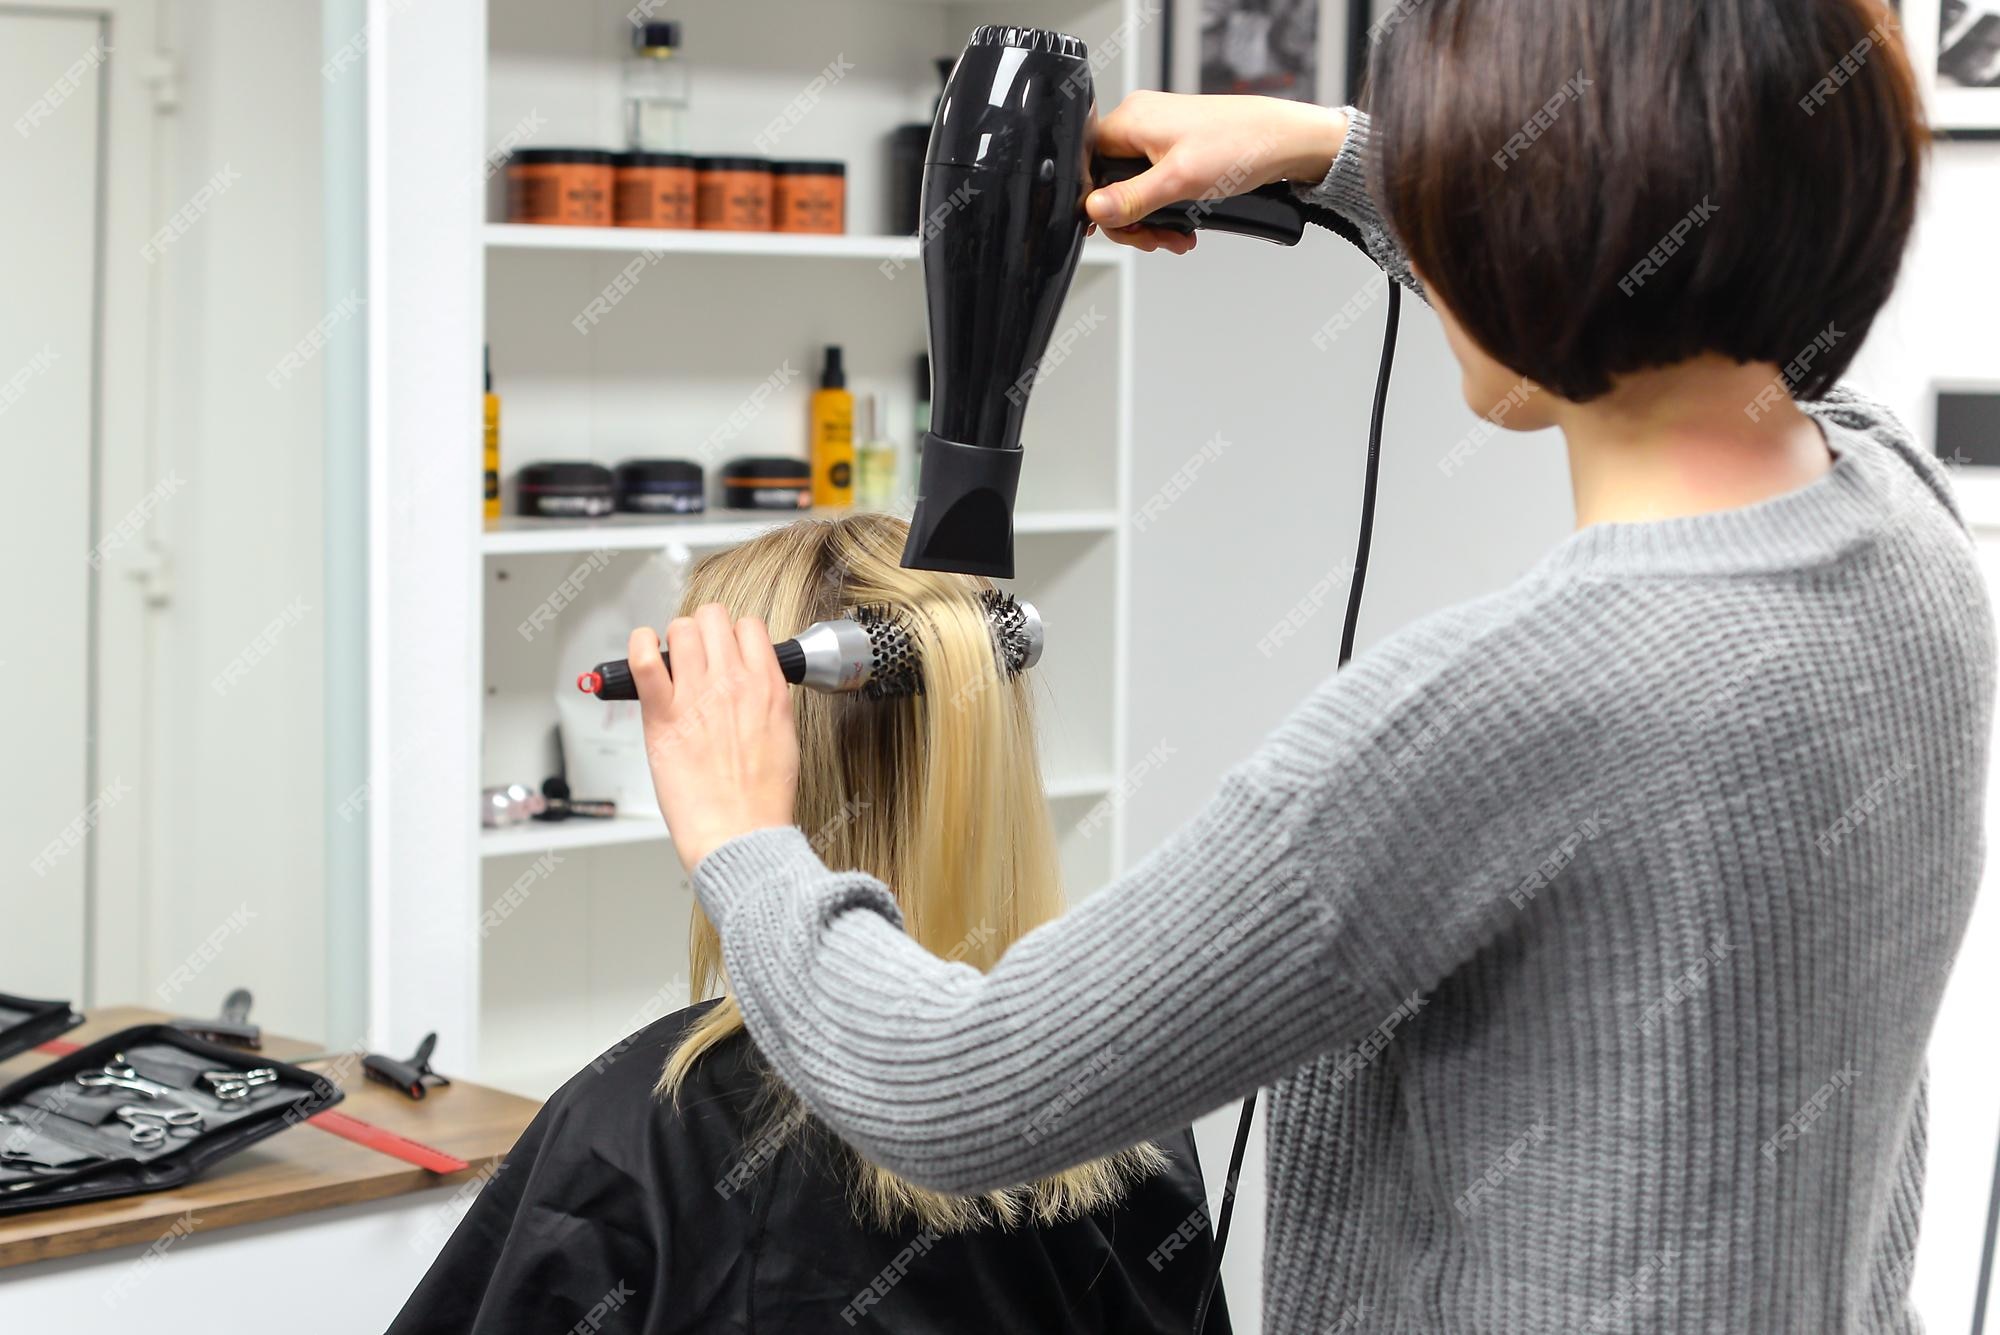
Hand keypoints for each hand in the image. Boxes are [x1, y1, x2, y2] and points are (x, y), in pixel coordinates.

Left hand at [628, 604, 799, 874]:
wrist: (740, 833)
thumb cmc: (761, 800)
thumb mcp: (784, 738)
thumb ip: (766, 702)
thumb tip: (751, 685)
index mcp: (767, 688)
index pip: (750, 627)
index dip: (734, 635)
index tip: (726, 649)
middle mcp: (733, 683)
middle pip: (713, 618)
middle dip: (704, 631)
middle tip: (697, 654)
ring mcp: (696, 695)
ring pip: (681, 629)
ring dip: (675, 639)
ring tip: (672, 660)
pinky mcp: (662, 715)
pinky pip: (645, 659)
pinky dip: (639, 645)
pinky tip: (643, 650)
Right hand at [1087, 92, 1349, 253]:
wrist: (1286, 142)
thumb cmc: (1240, 145)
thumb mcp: (1178, 181)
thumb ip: (1131, 199)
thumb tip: (1093, 209)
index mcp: (1132, 119)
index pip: (1090, 165)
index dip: (1101, 203)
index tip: (1124, 228)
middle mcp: (1142, 122)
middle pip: (1112, 181)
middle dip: (1134, 219)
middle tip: (1156, 238)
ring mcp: (1161, 134)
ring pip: (1136, 187)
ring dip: (1154, 218)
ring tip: (1176, 236)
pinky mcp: (1179, 147)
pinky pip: (1157, 183)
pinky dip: (1168, 207)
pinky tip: (1185, 224)